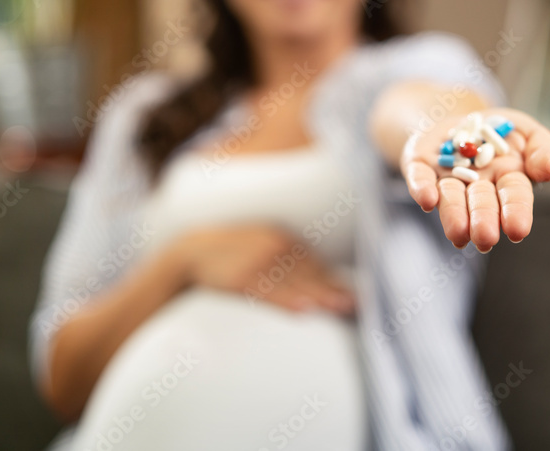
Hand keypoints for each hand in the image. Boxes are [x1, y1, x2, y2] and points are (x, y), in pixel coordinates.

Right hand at [166, 224, 354, 314]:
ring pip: (296, 285)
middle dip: (335, 291)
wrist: (191, 252)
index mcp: (283, 240)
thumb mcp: (261, 246)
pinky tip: (303, 310)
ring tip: (340, 308)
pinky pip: (268, 293)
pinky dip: (287, 302)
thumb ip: (287, 258)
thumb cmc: (231, 253)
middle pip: (311, 275)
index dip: (337, 281)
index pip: (316, 264)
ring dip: (319, 297)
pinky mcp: (241, 280)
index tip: (359, 296)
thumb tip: (314, 281)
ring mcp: (259, 264)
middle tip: (358, 306)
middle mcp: (275, 249)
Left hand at [399, 109, 549, 252]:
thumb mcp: (530, 132)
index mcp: (508, 179)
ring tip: (458, 233)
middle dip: (483, 220)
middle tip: (485, 238)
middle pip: (481, 203)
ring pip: (450, 198)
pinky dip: (422, 188)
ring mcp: (447, 178)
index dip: (516, 212)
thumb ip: (544, 149)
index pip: (514, 197)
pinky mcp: (420, 166)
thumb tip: (548, 170)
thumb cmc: (501, 132)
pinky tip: (427, 200)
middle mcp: (476, 185)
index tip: (517, 230)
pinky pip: (419, 178)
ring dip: (454, 214)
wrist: (459, 120)